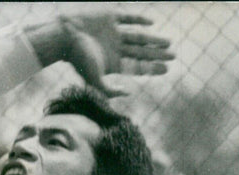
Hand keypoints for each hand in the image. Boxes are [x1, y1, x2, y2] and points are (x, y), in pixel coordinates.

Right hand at [28, 12, 173, 96]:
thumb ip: (110, 91)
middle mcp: (115, 48)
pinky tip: (151, 24)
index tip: (167, 69)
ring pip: (138, 36)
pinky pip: (127, 18)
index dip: (153, 67)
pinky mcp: (108, 17)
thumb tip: (129, 93)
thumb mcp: (95, 80)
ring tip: (169, 42)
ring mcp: (113, 32)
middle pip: (141, 52)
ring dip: (153, 39)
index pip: (138, 66)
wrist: (64, 36)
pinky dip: (139, 20)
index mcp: (113, 62)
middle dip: (158, 54)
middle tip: (174, 55)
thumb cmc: (78, 59)